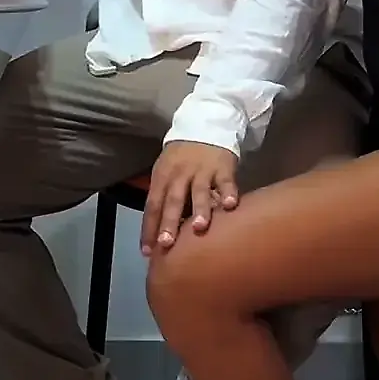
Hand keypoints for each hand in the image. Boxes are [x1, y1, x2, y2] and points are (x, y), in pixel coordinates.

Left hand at [141, 141, 239, 255]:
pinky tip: (230, 205)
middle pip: (173, 200)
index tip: (148, 252)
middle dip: (170, 222)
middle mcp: (180, 175)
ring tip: (199, 227)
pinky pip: (226, 181)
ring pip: (199, 191)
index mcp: (162, 178)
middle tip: (167, 243)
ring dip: (199, 209)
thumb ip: (164, 199)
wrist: (203, 127)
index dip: (149, 228)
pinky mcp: (223, 167)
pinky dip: (228, 192)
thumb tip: (158, 234)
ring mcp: (202, 171)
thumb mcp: (166, 173)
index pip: (153, 205)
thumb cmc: (181, 159)